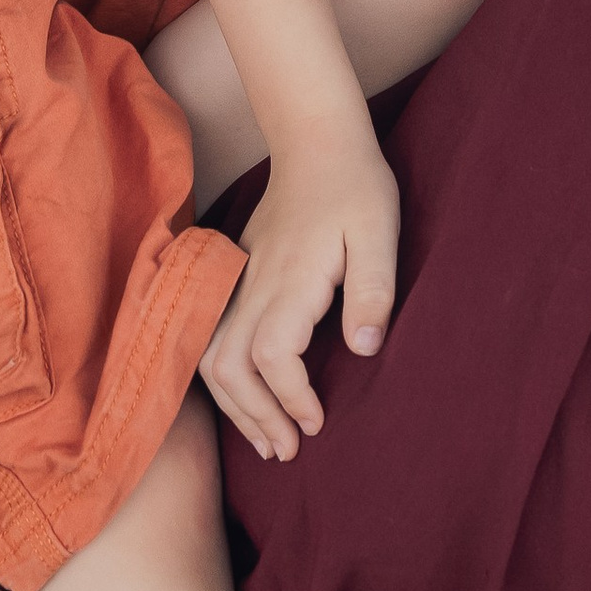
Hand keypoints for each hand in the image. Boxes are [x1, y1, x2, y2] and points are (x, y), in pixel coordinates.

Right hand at [199, 122, 399, 458]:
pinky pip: (213, 336)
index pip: (271, 357)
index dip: (290, 399)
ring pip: (211, 355)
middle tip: (288, 451)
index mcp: (290, 280)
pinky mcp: (238, 276)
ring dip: (234, 404)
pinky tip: (244, 395)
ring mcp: (240, 280)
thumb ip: (372, 291)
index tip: (318, 422)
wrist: (316, 139)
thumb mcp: (379, 233)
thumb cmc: (355, 187)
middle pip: (229, 367)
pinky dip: (223, 377)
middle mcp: (255, 284)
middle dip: (255, 417)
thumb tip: (363, 350)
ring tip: (265, 440)